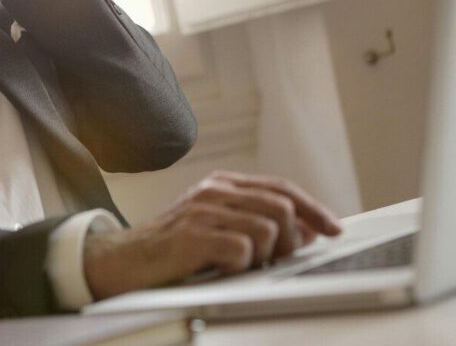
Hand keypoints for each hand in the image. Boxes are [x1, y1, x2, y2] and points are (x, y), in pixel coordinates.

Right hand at [83, 171, 342, 299]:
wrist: (121, 263)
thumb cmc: (170, 251)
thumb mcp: (216, 230)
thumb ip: (255, 223)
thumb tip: (305, 230)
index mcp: (221, 186)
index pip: (281, 188)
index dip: (312, 208)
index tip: (334, 229)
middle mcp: (213, 191)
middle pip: (281, 206)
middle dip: (292, 240)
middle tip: (279, 261)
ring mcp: (202, 210)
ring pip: (268, 228)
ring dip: (265, 256)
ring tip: (242, 266)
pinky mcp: (193, 235)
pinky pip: (243, 249)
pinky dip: (242, 266)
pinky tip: (223, 269)